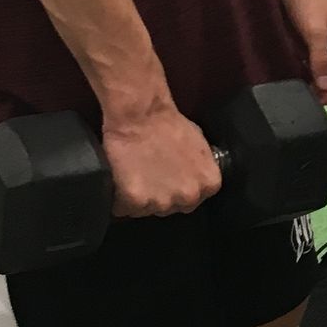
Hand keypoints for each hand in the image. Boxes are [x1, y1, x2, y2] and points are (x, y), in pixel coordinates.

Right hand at [102, 102, 221, 218]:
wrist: (141, 115)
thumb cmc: (168, 124)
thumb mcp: (200, 146)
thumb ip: (199, 170)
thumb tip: (193, 179)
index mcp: (208, 184)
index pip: (192, 200)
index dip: (176, 189)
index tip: (166, 179)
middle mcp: (189, 197)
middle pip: (170, 208)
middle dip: (159, 195)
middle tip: (147, 176)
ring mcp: (162, 202)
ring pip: (145, 211)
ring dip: (138, 199)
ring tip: (133, 175)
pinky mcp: (136, 201)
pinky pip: (123, 209)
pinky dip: (118, 199)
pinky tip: (120, 180)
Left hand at [275, 0, 326, 101]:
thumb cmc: (307, 0)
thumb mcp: (315, 31)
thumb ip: (320, 60)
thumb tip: (324, 88)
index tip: (312, 102)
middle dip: (318, 91)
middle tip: (297, 99)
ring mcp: (317, 46)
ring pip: (316, 73)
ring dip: (306, 83)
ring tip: (289, 90)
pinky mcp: (301, 42)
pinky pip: (302, 64)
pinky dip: (296, 72)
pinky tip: (284, 76)